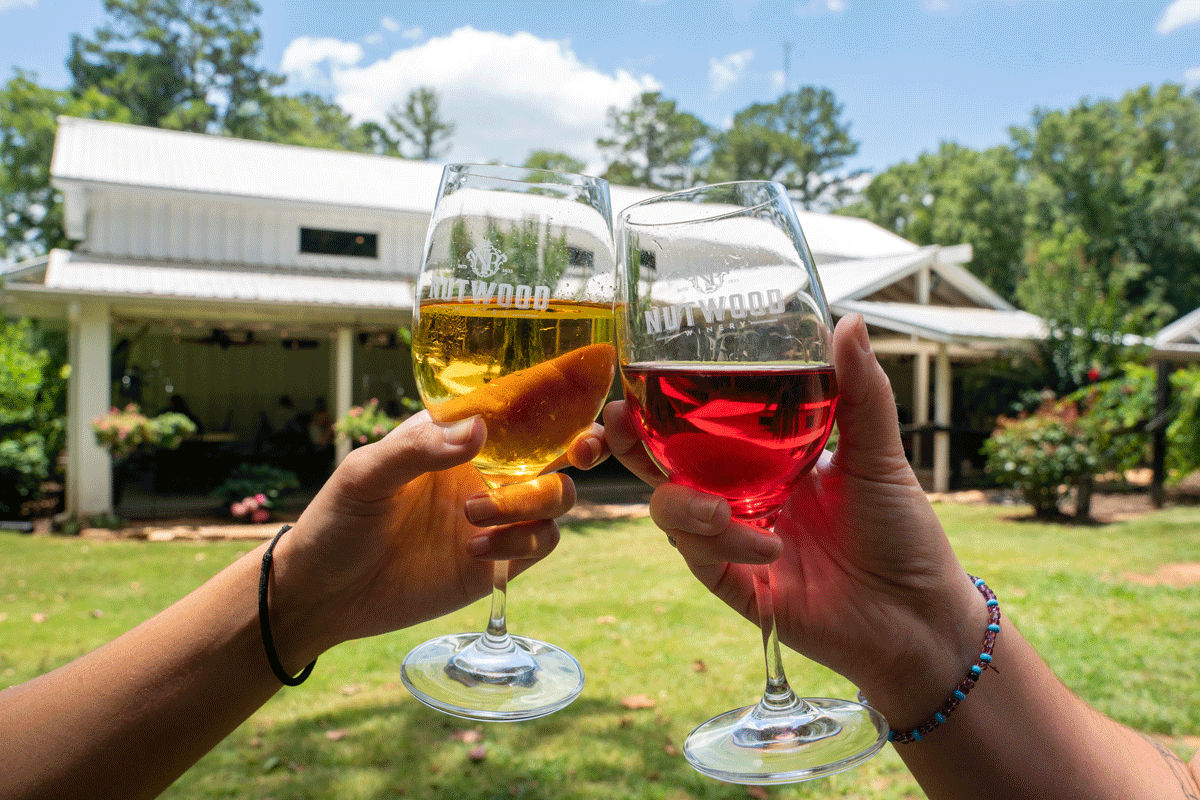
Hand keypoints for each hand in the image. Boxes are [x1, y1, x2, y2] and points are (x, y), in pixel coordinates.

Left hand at [268, 411, 574, 671]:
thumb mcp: (365, 475)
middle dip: (576, 450)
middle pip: (553, 451)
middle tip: (560, 461)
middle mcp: (484, 470)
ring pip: (554, 496)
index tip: (568, 405)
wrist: (323, 596)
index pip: (514, 409)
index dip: (551, 403)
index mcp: (455, 436)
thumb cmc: (336, 522)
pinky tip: (475, 549)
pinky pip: (540, 542)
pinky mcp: (496, 560)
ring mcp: (494, 515)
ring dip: (532, 502)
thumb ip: (417, 449)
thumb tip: (478, 430)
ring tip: (474, 515)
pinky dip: (523, 541)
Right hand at [597, 314, 985, 710]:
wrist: (922, 616)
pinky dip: (724, 546)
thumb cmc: (904, 533)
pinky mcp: (742, 589)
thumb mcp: (880, 454)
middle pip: (665, 470)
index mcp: (765, 463)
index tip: (634, 381)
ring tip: (716, 509)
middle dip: (632, 448)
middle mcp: (743, 500)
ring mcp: (737, 545)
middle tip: (619, 423)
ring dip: (681, 506)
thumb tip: (850, 322)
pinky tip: (767, 545)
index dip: (658, 409)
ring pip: (673, 518)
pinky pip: (705, 563)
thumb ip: (861, 392)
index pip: (698, 431)